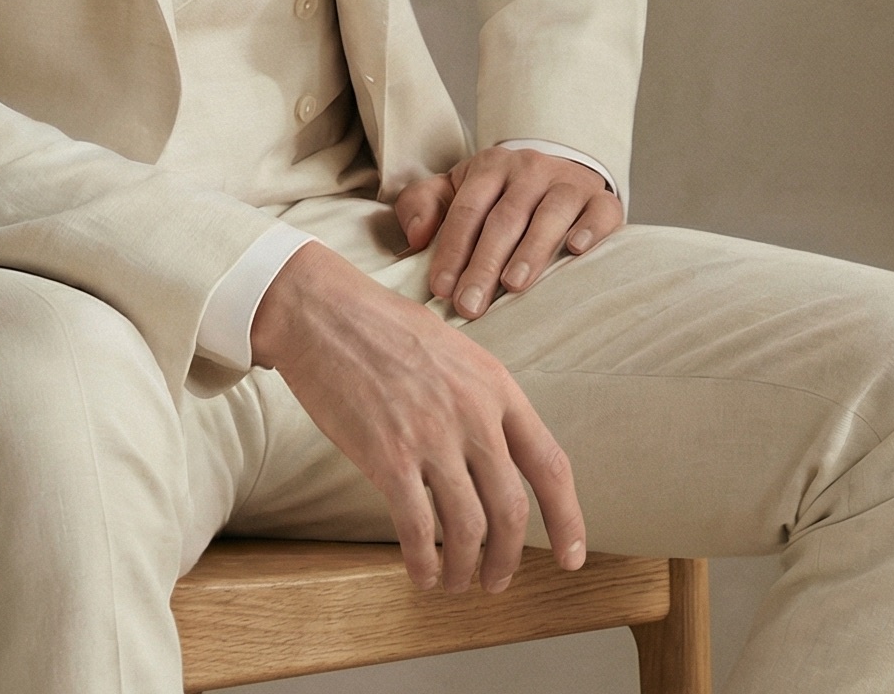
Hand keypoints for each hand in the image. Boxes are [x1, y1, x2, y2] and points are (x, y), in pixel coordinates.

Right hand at [248, 241, 584, 593]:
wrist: (322, 311)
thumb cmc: (382, 325)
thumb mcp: (454, 348)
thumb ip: (481, 398)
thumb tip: (497, 449)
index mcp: (495, 386)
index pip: (550, 465)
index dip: (567, 520)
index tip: (570, 557)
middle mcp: (472, 415)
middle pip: (512, 511)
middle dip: (508, 559)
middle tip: (498, 581)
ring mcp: (431, 437)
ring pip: (469, 529)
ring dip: (465, 568)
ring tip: (454, 582)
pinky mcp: (387, 456)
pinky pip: (417, 529)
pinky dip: (423, 562)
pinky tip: (420, 573)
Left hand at [395, 147, 623, 320]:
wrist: (557, 170)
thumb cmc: (498, 193)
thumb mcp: (456, 189)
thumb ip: (423, 204)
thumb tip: (416, 236)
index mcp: (490, 167)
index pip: (467, 210)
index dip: (451, 249)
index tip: (440, 289)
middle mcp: (529, 169)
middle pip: (504, 218)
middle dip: (484, 264)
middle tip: (470, 305)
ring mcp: (568, 182)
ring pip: (550, 214)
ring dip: (531, 250)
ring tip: (513, 285)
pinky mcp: (602, 199)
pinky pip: (599, 211)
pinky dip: (590, 229)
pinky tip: (577, 251)